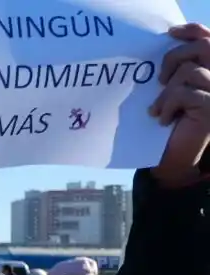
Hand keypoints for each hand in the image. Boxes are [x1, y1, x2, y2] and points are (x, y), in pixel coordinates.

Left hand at [153, 23, 209, 185]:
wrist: (172, 156)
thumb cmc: (170, 120)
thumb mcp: (173, 88)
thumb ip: (179, 66)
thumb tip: (169, 39)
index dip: (194, 31)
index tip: (170, 33)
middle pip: (204, 47)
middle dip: (174, 58)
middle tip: (160, 80)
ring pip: (188, 72)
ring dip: (166, 91)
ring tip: (159, 109)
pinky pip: (183, 93)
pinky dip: (167, 105)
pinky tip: (164, 119)